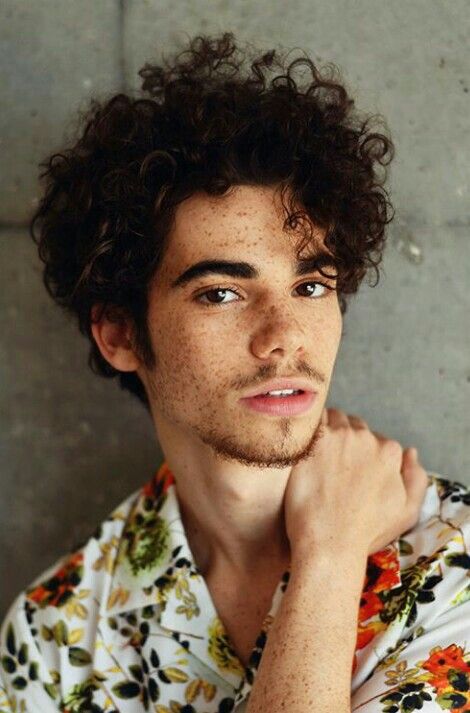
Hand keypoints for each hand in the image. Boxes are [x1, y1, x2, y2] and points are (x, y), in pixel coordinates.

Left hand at [284, 407, 429, 558]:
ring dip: (327, 429)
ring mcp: (338, 437)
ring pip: (333, 418)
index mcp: (390, 453)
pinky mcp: (312, 441)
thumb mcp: (407, 512)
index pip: (376, 438)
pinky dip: (308, 428)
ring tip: (316, 451)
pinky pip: (310, 421)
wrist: (330, 543)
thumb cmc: (366, 533)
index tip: (350, 466)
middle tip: (331, 460)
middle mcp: (366, 439)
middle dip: (345, 438)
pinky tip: (302, 444)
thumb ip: (416, 478)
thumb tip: (411, 451)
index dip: (363, 452)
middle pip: (354, 425)